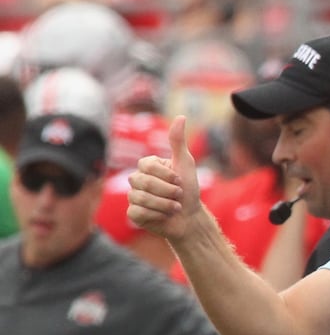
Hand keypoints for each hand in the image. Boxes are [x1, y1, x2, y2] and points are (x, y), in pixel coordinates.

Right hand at [127, 116, 202, 242]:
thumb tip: (181, 116)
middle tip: (179, 195)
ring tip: (175, 207)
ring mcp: (133, 196)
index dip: (166, 175)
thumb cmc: (189, 190)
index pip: (146, 165)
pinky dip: (157, 215)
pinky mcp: (133, 213)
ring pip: (140, 198)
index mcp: (147, 166)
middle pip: (143, 182)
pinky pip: (138, 212)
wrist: (190, 217)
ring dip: (165, 204)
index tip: (179, 181)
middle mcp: (137, 180)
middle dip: (167, 191)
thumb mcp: (185, 163)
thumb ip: (178, 141)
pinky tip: (164, 216)